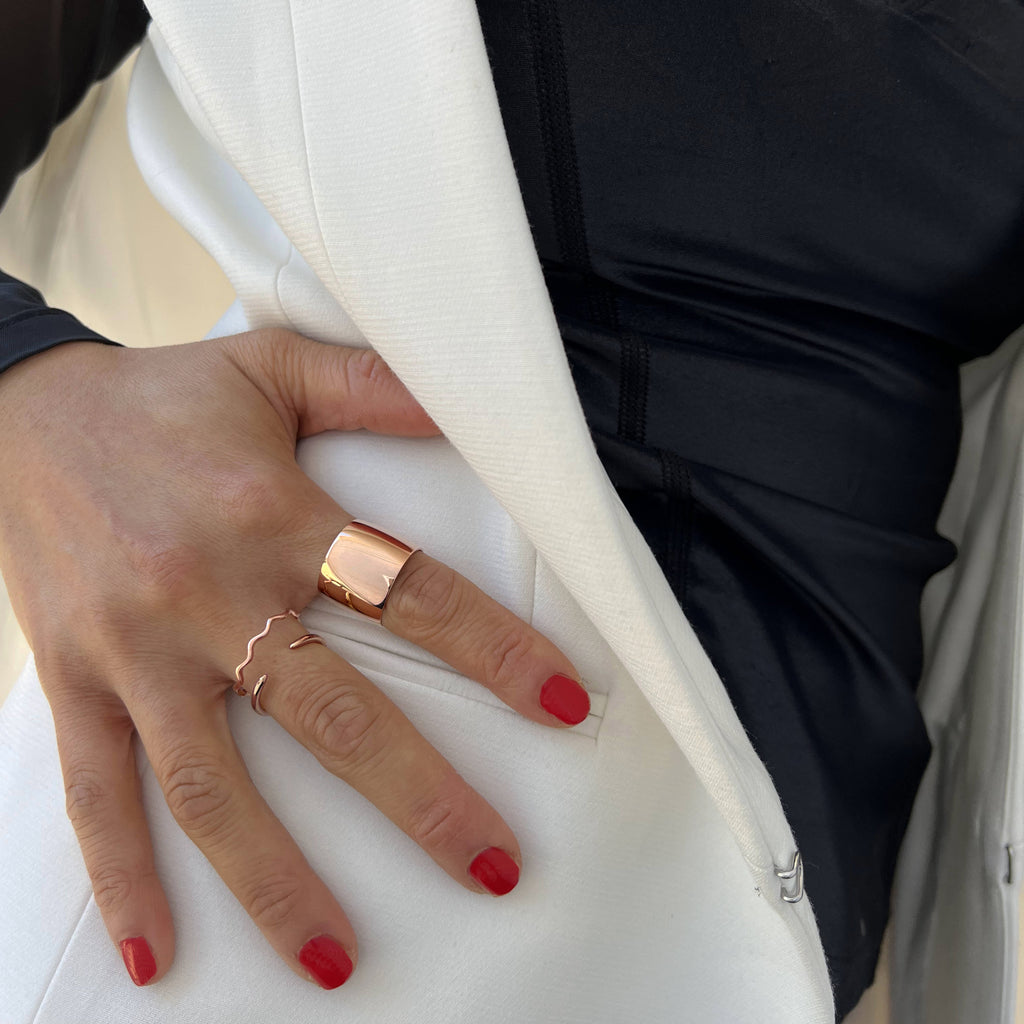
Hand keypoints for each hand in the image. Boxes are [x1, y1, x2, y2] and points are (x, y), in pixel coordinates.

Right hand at [0, 331, 588, 989]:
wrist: (18, 412)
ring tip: (339, 959)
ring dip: (278, 880)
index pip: (411, 597)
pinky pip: (95, 794)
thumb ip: (371, 385)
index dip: (494, 652)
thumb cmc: (162, 395)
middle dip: (422, 801)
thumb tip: (464, 395)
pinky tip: (152, 955)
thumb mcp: (271, 367)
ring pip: (214, 786)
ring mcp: (137, 651)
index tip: (560, 705)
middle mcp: (210, 596)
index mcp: (273, 516)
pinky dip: (121, 879)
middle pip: (333, 716)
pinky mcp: (75, 682)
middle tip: (495, 868)